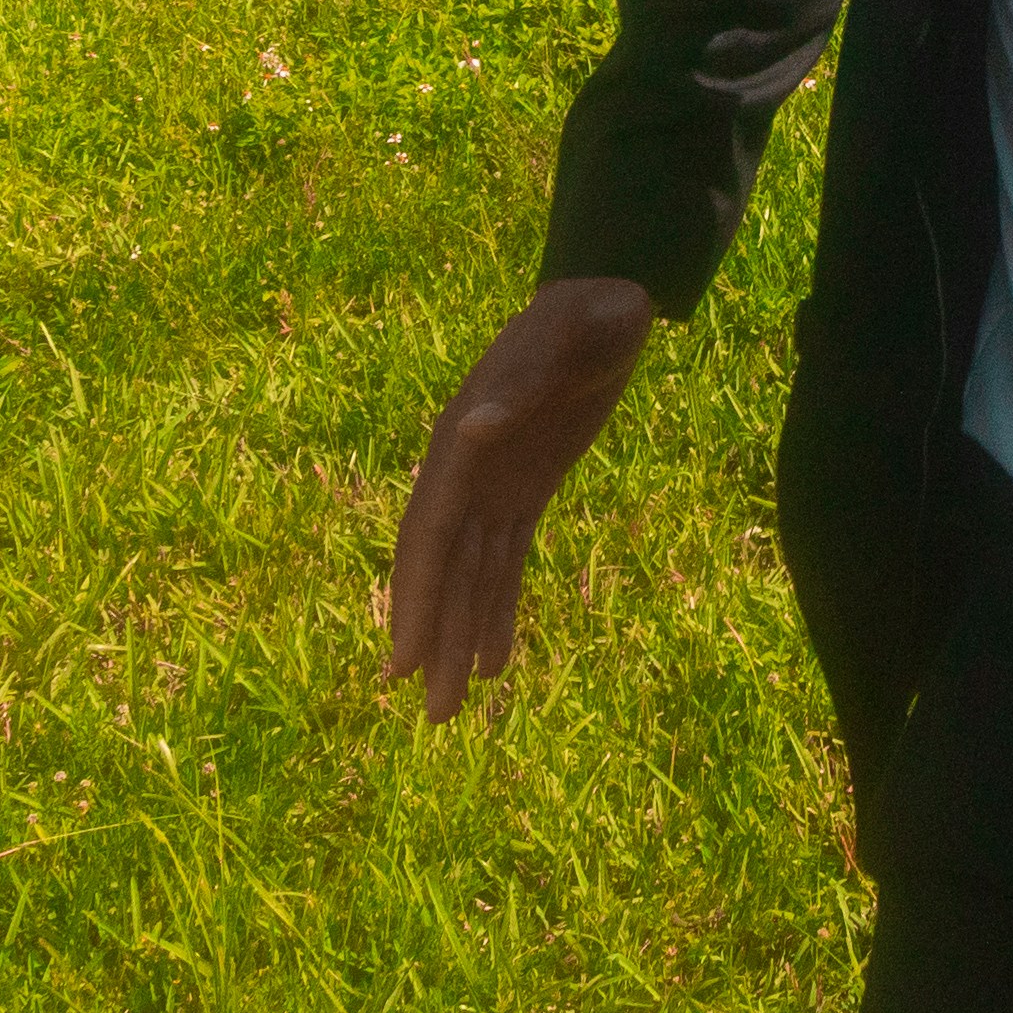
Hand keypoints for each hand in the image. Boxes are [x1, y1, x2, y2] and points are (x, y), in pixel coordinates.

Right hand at [386, 276, 659, 722]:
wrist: (607, 297)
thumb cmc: (587, 313)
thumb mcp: (563, 340)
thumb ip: (518, 383)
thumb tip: (468, 431)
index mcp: (462, 441)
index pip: (431, 534)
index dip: (417, 598)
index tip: (404, 660)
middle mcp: (467, 471)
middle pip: (442, 568)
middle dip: (432, 639)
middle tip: (432, 715)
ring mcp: (494, 484)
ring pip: (471, 576)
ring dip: (460, 638)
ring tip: (452, 708)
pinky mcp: (525, 490)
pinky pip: (504, 562)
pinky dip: (497, 611)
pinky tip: (495, 661)